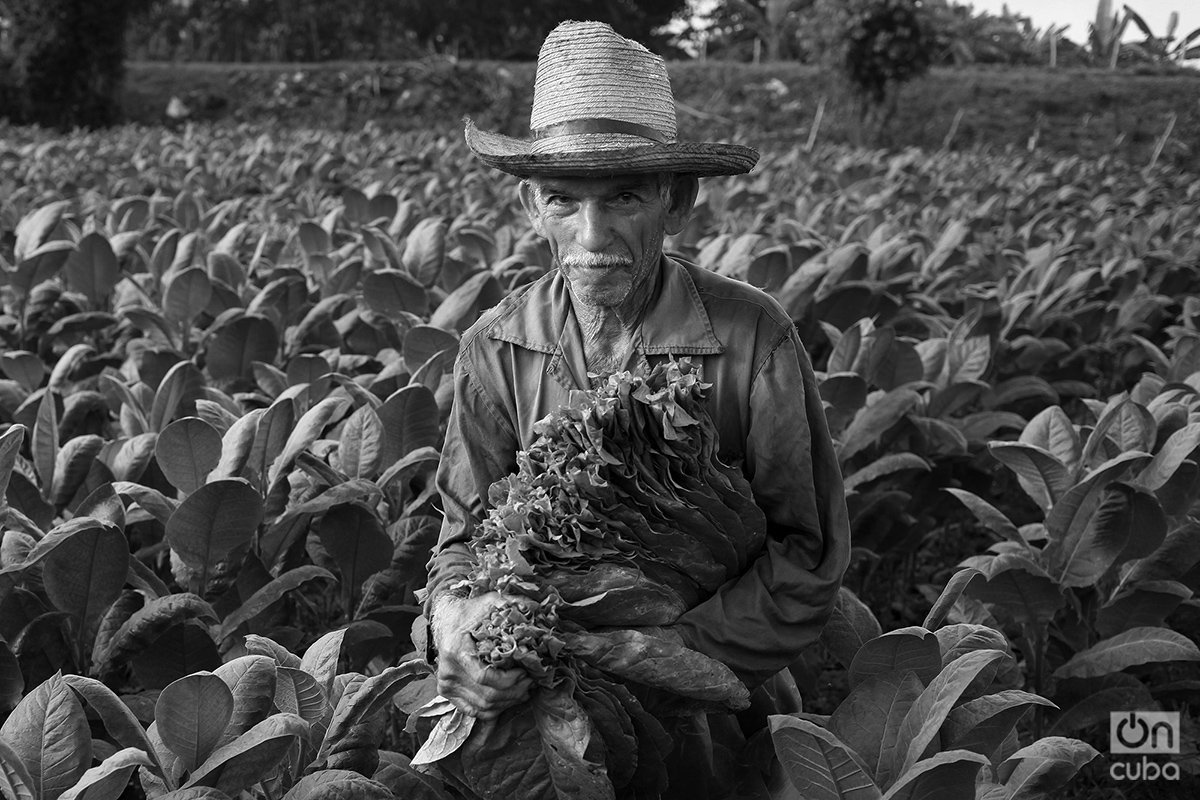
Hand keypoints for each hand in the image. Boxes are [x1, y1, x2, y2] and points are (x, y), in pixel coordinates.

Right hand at [430, 591, 532, 719]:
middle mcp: (447, 671)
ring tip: (525, 690)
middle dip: (514, 692)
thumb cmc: (471, 611)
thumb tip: (534, 609)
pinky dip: (495, 709)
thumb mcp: (490, 601)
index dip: (510, 680)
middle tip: (531, 682)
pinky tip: (510, 698)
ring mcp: (446, 684)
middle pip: (486, 696)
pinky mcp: (447, 692)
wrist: (446, 618)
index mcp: (455, 650)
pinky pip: (474, 711)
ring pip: (483, 707)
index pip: (485, 677)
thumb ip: (511, 604)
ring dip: (508, 702)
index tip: (526, 672)